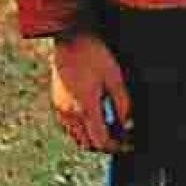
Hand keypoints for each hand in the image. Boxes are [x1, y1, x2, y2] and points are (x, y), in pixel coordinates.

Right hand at [50, 30, 132, 152]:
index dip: (116, 147)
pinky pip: (69, 126)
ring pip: (76, 137)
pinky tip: (95, 118)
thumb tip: (129, 124)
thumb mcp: (115, 77)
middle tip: (121, 138)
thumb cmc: (94, 55)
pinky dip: (82, 129)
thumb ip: (123, 104)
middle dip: (105, 145)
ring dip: (92, 138)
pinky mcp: (57, 103)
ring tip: (110, 129)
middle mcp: (70, 113)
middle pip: (87, 144)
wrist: (70, 39)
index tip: (128, 144)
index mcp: (85, 108)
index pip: (100, 142)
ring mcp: (61, 109)